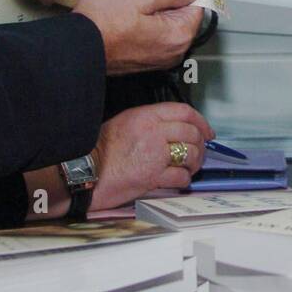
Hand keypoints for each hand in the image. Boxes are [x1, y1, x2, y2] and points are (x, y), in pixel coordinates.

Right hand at [72, 0, 204, 74]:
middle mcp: (174, 52)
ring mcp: (158, 60)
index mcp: (179, 36)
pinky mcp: (143, 61)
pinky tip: (125, 11)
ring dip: (151, 7)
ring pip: (164, 23)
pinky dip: (143, 21)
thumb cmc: (105, 19)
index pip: (196, 6)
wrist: (75, 47)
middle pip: (180, 15)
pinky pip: (152, 35)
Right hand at [88, 102, 214, 209]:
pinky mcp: (153, 176)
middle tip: (199, 152)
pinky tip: (177, 180)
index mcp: (145, 116)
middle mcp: (153, 132)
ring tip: (188, 167)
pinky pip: (181, 176)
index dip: (201, 121)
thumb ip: (151, 122)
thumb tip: (175, 128)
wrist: (84, 172)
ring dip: (195, 163)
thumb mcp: (125, 123)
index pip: (184, 111)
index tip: (207, 131)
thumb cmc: (99, 150)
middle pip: (192, 132)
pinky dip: (183, 179)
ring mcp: (154, 154)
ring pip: (191, 154)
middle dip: (201, 144)